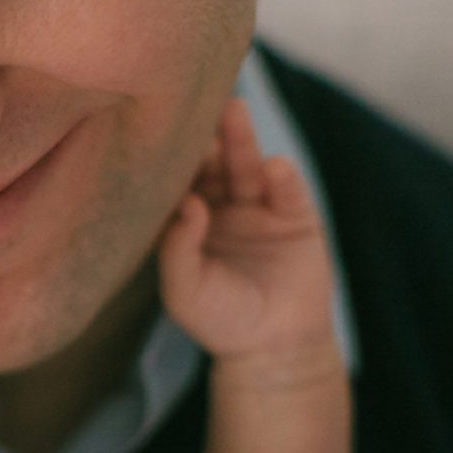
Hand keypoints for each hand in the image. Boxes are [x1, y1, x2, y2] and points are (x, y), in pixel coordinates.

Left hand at [160, 99, 337, 361]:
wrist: (273, 348)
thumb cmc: (219, 320)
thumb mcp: (185, 292)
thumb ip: (178, 251)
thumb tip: (188, 203)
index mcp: (187, 219)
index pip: (177, 180)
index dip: (169, 158)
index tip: (156, 130)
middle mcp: (221, 204)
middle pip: (212, 163)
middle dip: (205, 136)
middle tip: (194, 104)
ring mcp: (259, 206)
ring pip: (247, 167)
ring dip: (241, 140)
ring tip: (234, 113)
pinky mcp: (296, 215)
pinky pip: (289, 191)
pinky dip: (283, 178)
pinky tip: (274, 167)